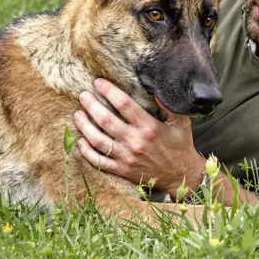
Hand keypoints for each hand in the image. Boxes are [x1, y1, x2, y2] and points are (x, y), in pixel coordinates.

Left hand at [74, 78, 205, 197]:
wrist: (181, 176)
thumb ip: (168, 105)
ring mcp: (127, 158)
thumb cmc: (180, 146)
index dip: (109, 91)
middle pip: (106, 120)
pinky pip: (99, 161)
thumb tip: (155, 89)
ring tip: (78, 114)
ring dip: (85, 126)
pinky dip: (87, 151)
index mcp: (149, 127)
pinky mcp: (122, 170)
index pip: (124, 105)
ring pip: (98, 140)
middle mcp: (135, 142)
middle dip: (91, 105)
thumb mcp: (181, 123)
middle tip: (83, 95)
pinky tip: (80, 141)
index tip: (99, 83)